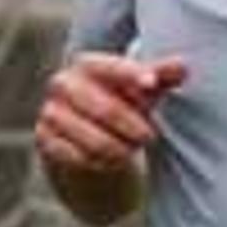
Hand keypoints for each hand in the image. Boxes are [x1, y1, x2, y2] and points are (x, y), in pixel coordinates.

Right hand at [35, 52, 186, 176]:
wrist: (88, 135)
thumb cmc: (122, 103)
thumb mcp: (143, 90)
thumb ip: (161, 76)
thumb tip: (182, 67)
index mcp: (87, 63)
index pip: (110, 67)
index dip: (131, 74)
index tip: (152, 83)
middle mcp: (63, 83)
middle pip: (106, 109)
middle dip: (134, 127)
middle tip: (151, 137)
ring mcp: (50, 112)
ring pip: (93, 139)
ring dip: (120, 150)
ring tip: (130, 150)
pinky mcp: (44, 139)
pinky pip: (78, 158)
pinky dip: (99, 163)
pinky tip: (109, 160)